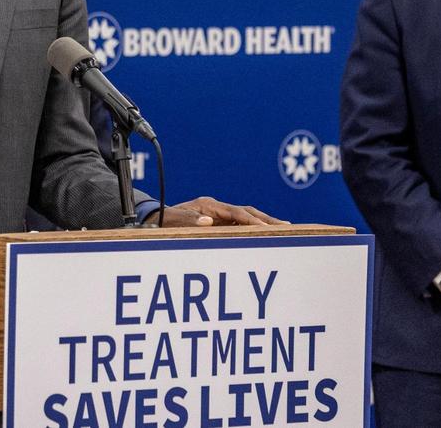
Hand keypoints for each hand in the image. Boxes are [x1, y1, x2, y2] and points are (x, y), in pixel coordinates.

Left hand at [145, 197, 287, 226]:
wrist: (153, 219)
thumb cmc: (163, 221)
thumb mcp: (172, 220)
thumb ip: (188, 220)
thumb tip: (208, 221)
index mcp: (208, 205)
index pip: (237, 212)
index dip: (253, 220)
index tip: (268, 228)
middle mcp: (216, 207)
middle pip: (247, 211)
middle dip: (267, 219)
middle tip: (287, 226)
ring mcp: (218, 214)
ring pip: (246, 217)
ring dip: (263, 223)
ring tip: (283, 229)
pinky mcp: (218, 221)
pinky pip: (240, 224)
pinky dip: (254, 228)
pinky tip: (265, 235)